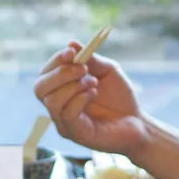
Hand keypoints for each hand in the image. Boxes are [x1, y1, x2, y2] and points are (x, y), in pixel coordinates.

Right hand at [33, 45, 151, 156]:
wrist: (138, 122)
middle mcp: (58, 107)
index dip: (55, 61)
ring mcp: (65, 123)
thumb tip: (71, 43)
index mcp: (61, 91)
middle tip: (83, 69)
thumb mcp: (107, 71)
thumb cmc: (120, 97)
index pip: (44, 75)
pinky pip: (67, 115)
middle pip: (39, 88)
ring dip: (73, 86)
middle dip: (60, 74)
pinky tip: (94, 94)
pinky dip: (80, 99)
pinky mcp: (76, 134)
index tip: (71, 52)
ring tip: (94, 83)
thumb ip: (90, 59)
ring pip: (52, 101)